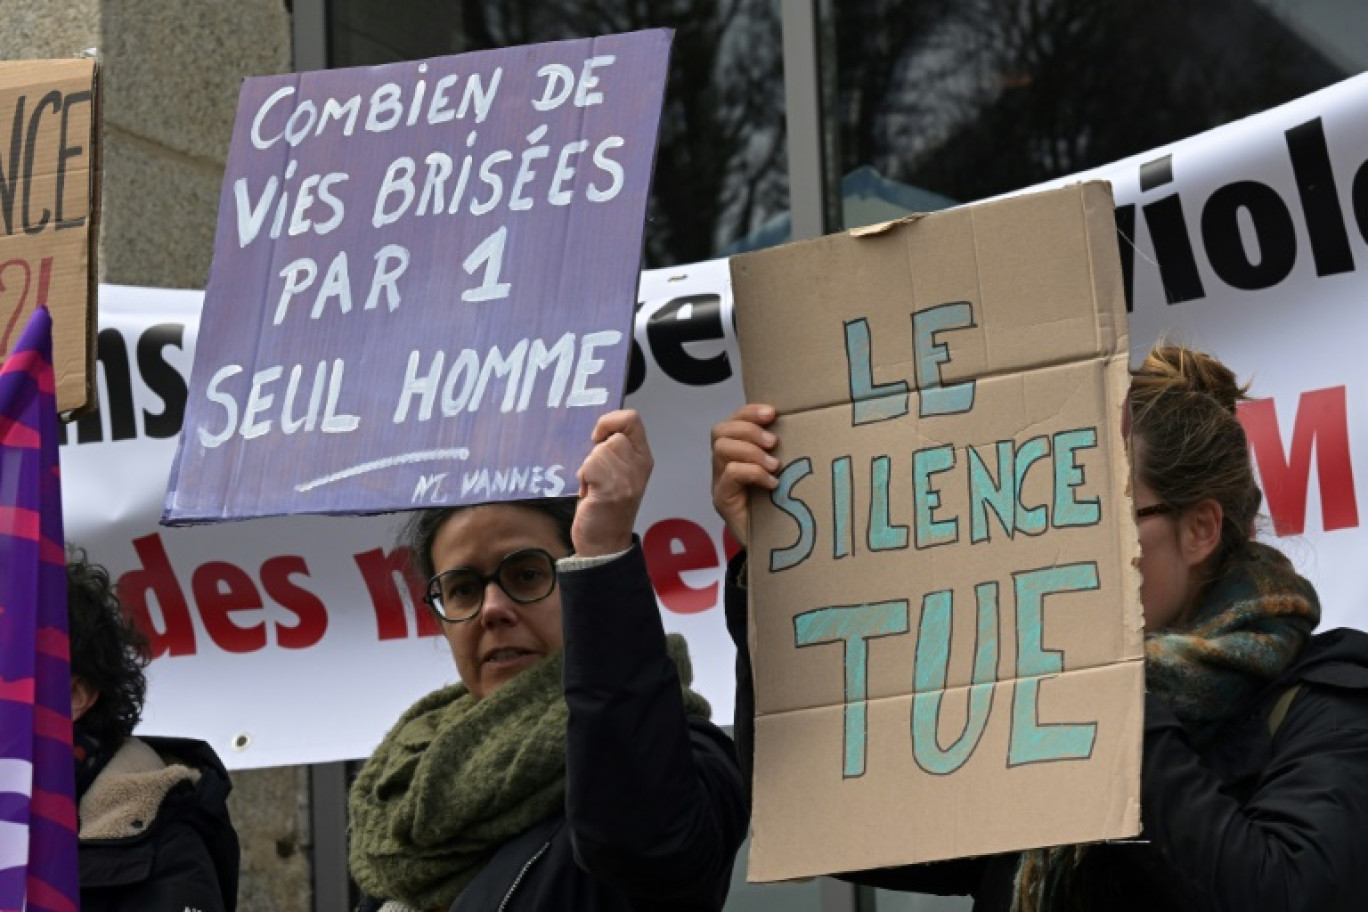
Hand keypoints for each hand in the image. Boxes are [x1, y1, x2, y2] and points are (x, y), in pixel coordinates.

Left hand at [573, 409, 652, 556]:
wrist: (604, 543)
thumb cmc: (605, 508)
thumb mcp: (618, 472)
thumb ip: (614, 451)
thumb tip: (596, 431)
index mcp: (642, 457)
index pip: (632, 419)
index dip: (610, 421)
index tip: (597, 437)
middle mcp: (639, 465)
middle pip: (612, 436)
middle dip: (595, 453)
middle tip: (596, 474)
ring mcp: (627, 477)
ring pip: (598, 452)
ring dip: (587, 468)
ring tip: (593, 487)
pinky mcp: (611, 489)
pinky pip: (589, 467)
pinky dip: (583, 479)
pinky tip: (589, 494)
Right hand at [710, 403, 779, 548]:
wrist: (773, 549)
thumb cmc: (781, 509)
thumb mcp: (782, 474)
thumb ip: (782, 453)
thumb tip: (806, 426)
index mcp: (735, 454)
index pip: (732, 422)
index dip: (748, 412)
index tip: (773, 413)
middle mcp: (722, 466)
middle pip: (720, 431)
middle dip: (749, 429)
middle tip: (773, 442)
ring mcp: (720, 483)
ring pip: (722, 448)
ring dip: (751, 451)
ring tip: (774, 465)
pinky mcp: (723, 501)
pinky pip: (730, 474)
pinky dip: (753, 473)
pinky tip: (771, 483)